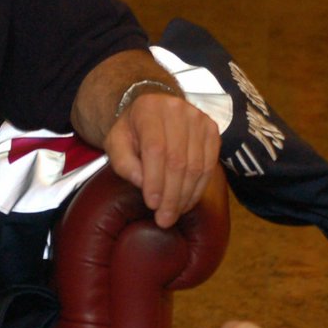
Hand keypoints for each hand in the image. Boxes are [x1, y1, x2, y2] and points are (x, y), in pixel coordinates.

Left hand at [104, 92, 219, 228]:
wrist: (153, 109)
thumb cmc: (132, 130)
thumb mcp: (116, 143)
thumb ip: (124, 163)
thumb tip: (143, 183)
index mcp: (149, 108)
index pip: (156, 148)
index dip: (155, 180)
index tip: (152, 204)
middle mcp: (177, 109)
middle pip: (178, 160)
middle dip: (171, 195)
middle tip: (164, 219)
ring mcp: (198, 118)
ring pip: (196, 165)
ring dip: (185, 195)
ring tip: (174, 214)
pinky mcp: (212, 130)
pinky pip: (209, 165)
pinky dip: (198, 188)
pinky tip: (187, 202)